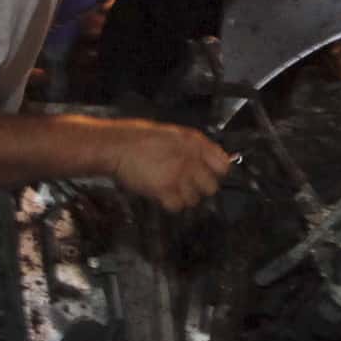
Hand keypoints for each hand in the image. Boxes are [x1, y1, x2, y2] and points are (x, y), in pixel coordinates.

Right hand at [106, 122, 235, 212]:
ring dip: (184, 198)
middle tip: (189, 185)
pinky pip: (177, 206)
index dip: (217, 172)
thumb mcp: (174, 134)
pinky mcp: (163, 190)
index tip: (210, 175)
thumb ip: (195, 147)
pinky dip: (170, 205)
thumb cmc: (139, 138)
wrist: (116, 145)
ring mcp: (178, 176)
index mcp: (194, 143)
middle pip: (211, 187)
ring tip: (172, 189)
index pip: (223, 166)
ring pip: (194, 200)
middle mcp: (190, 160)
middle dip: (201, 188)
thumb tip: (212, 157)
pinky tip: (163, 195)